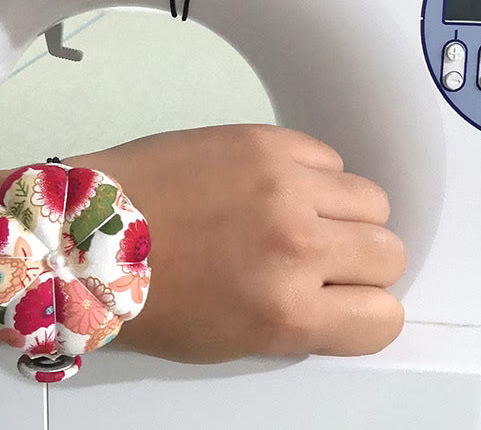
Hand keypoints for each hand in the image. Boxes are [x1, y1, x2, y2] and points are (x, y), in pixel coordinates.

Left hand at [65, 124, 405, 363]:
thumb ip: (300, 319)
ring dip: (345, 214)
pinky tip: (277, 184)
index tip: (344, 301)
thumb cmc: (150, 294)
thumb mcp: (233, 340)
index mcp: (286, 313)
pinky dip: (313, 174)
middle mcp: (296, 246)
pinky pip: (327, 156)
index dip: (366, 312)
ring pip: (371, 199)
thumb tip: (342, 296)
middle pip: (389, 252)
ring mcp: (282, 184)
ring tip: (302, 216)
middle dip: (362, 263)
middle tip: (324, 257)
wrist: (92, 231)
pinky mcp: (263, 140)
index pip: (383, 318)